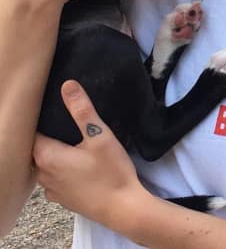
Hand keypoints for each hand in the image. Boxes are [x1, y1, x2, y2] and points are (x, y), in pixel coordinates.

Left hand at [33, 80, 144, 225]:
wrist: (123, 208)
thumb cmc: (111, 171)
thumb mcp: (99, 135)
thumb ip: (82, 110)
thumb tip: (67, 85)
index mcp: (48, 157)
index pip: (33, 132)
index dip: (42, 119)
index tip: (54, 107)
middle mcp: (43, 175)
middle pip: (38, 148)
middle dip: (50, 134)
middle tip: (67, 119)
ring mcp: (52, 190)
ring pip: (46, 164)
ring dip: (56, 152)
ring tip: (72, 138)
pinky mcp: (63, 199)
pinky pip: (55, 177)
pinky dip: (62, 168)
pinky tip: (78, 161)